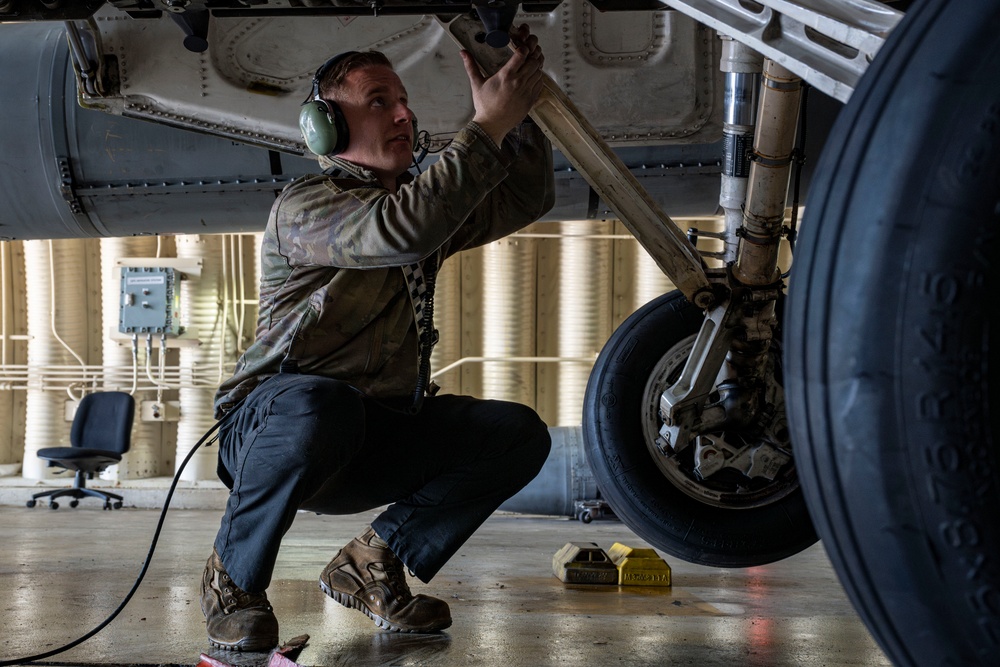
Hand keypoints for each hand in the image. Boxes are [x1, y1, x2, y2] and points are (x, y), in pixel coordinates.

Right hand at [460, 24, 545, 144]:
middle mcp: (519, 82)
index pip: (522, 54)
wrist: (492, 125)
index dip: (524, 48)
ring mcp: (526, 91)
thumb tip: (462, 52)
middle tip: (528, 55)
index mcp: (506, 75)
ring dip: (536, 66)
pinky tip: (532, 77)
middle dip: (532, 55)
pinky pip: (540, 84)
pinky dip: (538, 78)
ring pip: (539, 72)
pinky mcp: (531, 100)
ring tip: (530, 64)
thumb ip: (471, 66)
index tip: (520, 48)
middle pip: (534, 61)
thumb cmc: (484, 105)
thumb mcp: (476, 83)